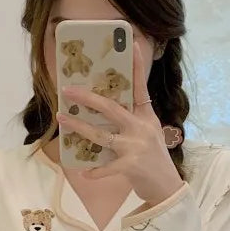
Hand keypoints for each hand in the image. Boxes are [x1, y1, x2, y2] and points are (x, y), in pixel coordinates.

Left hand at [57, 43, 183, 205]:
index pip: (141, 87)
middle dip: (87, 98)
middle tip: (67, 90)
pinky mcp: (131, 166)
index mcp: (146, 117)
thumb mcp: (149, 134)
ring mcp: (135, 147)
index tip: (132, 43)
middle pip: (111, 108)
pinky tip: (83, 171)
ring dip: (79, 127)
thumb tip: (105, 110)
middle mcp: (140, 128)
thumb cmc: (154, 160)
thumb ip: (132, 122)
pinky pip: (106, 167)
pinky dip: (95, 171)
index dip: (137, 65)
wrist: (167, 187)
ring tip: (62, 120)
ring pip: (101, 135)